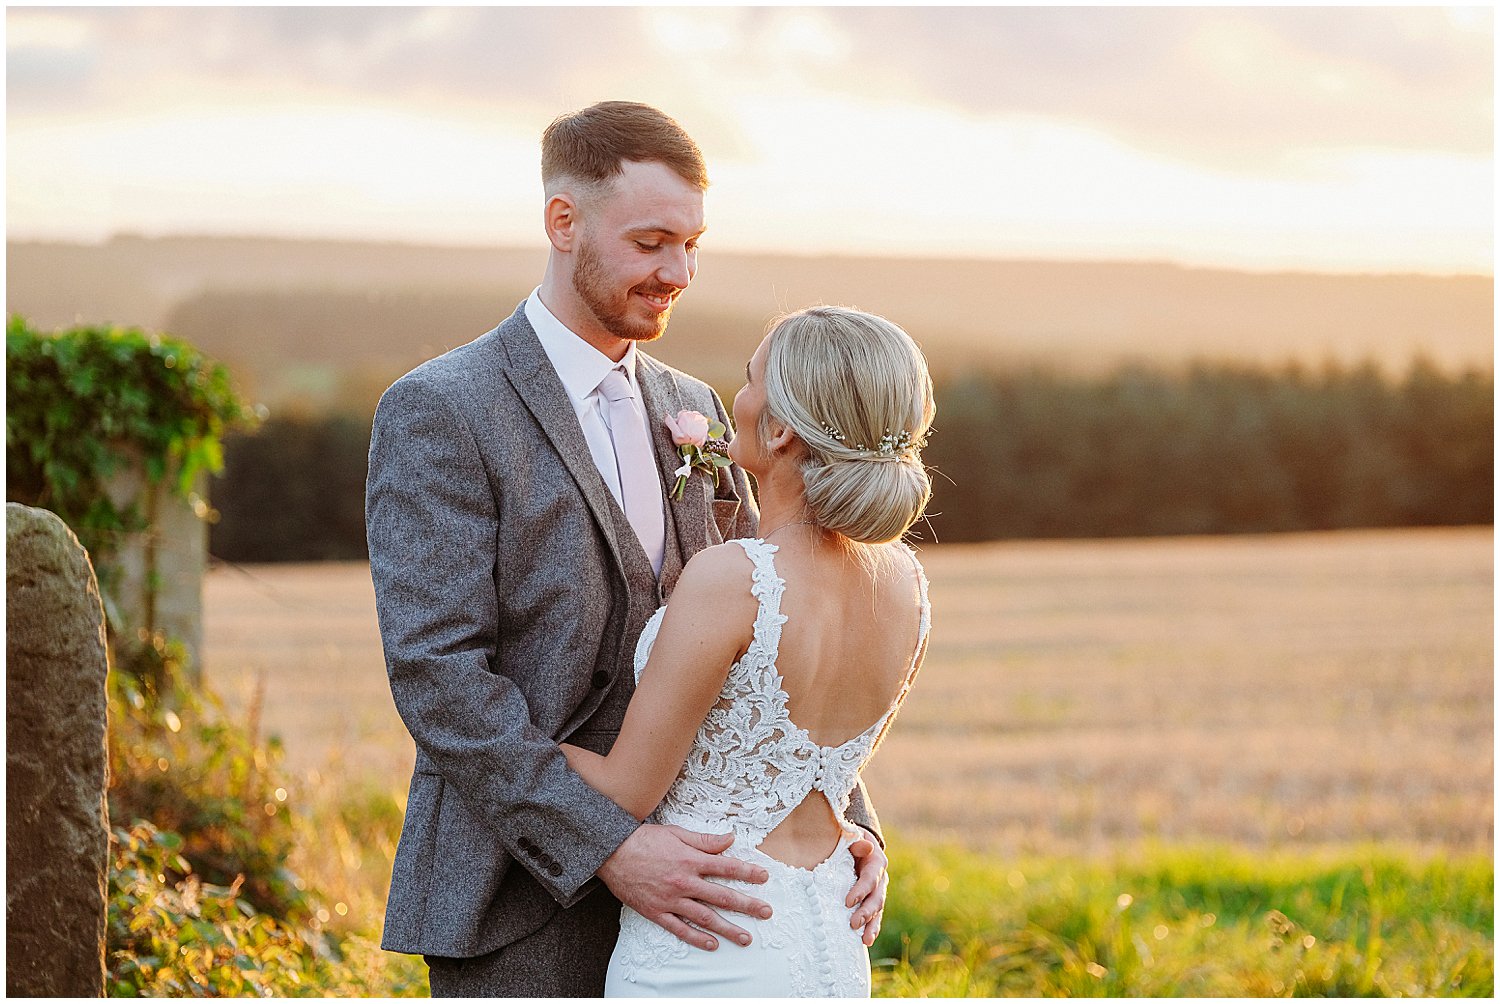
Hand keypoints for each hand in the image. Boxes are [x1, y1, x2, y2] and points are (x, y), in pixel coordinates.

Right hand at [597, 823, 771, 951]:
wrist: (611, 852)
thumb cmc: (644, 840)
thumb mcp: (676, 833)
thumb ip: (704, 840)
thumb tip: (730, 838)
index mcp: (690, 860)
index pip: (726, 867)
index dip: (748, 872)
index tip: (765, 878)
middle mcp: (684, 882)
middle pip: (722, 896)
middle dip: (747, 905)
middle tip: (766, 912)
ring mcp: (671, 899)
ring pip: (705, 917)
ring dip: (727, 928)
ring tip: (746, 938)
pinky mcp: (657, 912)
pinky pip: (679, 929)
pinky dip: (696, 938)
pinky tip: (711, 944)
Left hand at [846, 830, 888, 946]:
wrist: (855, 843)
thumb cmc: (848, 840)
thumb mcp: (852, 836)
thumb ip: (857, 842)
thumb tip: (866, 847)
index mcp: (876, 861)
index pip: (870, 878)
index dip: (861, 890)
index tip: (848, 901)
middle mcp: (880, 878)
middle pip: (876, 898)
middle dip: (866, 912)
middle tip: (853, 924)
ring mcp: (878, 891)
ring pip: (878, 910)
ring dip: (872, 925)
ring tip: (865, 940)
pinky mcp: (873, 901)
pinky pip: (875, 916)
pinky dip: (872, 928)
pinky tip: (867, 941)